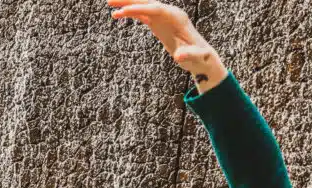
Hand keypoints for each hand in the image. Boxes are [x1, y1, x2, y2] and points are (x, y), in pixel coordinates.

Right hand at [108, 0, 226, 90]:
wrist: (202, 56)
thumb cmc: (200, 57)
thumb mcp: (196, 57)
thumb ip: (188, 55)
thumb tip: (178, 56)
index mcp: (178, 17)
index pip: (156, 8)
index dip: (141, 8)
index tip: (124, 11)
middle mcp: (170, 14)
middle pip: (148, 2)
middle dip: (130, 1)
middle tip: (110, 1)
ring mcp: (164, 18)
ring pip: (143, 7)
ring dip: (127, 4)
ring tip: (109, 3)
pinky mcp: (159, 25)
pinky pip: (143, 15)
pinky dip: (131, 13)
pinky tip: (118, 14)